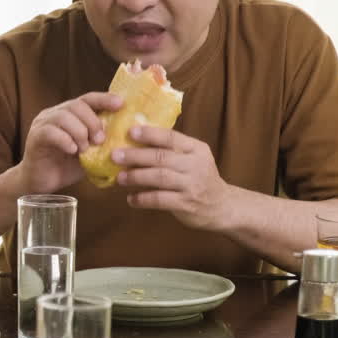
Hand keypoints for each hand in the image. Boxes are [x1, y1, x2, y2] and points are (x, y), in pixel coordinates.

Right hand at [19, 92, 122, 193]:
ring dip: (80, 132)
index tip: (121, 104)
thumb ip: (101, 142)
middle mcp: (54, 114)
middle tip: (100, 140)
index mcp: (68, 114)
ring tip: (84, 149)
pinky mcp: (35, 137)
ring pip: (64, 116)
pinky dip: (66, 140)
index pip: (87, 99)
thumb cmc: (65, 167)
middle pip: (77, 105)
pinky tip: (72, 151)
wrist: (40, 184)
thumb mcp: (89, 152)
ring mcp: (42, 124)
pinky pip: (51, 132)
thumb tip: (126, 138)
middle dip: (92, 122)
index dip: (104, 99)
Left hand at [113, 125, 234, 231]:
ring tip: (120, 178)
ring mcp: (192, 185)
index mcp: (196, 149)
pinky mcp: (187, 204)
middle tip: (115, 156)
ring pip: (160, 177)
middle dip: (136, 156)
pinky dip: (143, 199)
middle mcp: (196, 165)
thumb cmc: (199, 177)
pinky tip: (131, 199)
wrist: (222, 206)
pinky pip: (160, 200)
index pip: (172, 137)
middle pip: (162, 157)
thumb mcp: (193, 158)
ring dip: (136, 177)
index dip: (150, 134)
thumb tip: (134, 138)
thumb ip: (172, 149)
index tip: (130, 131)